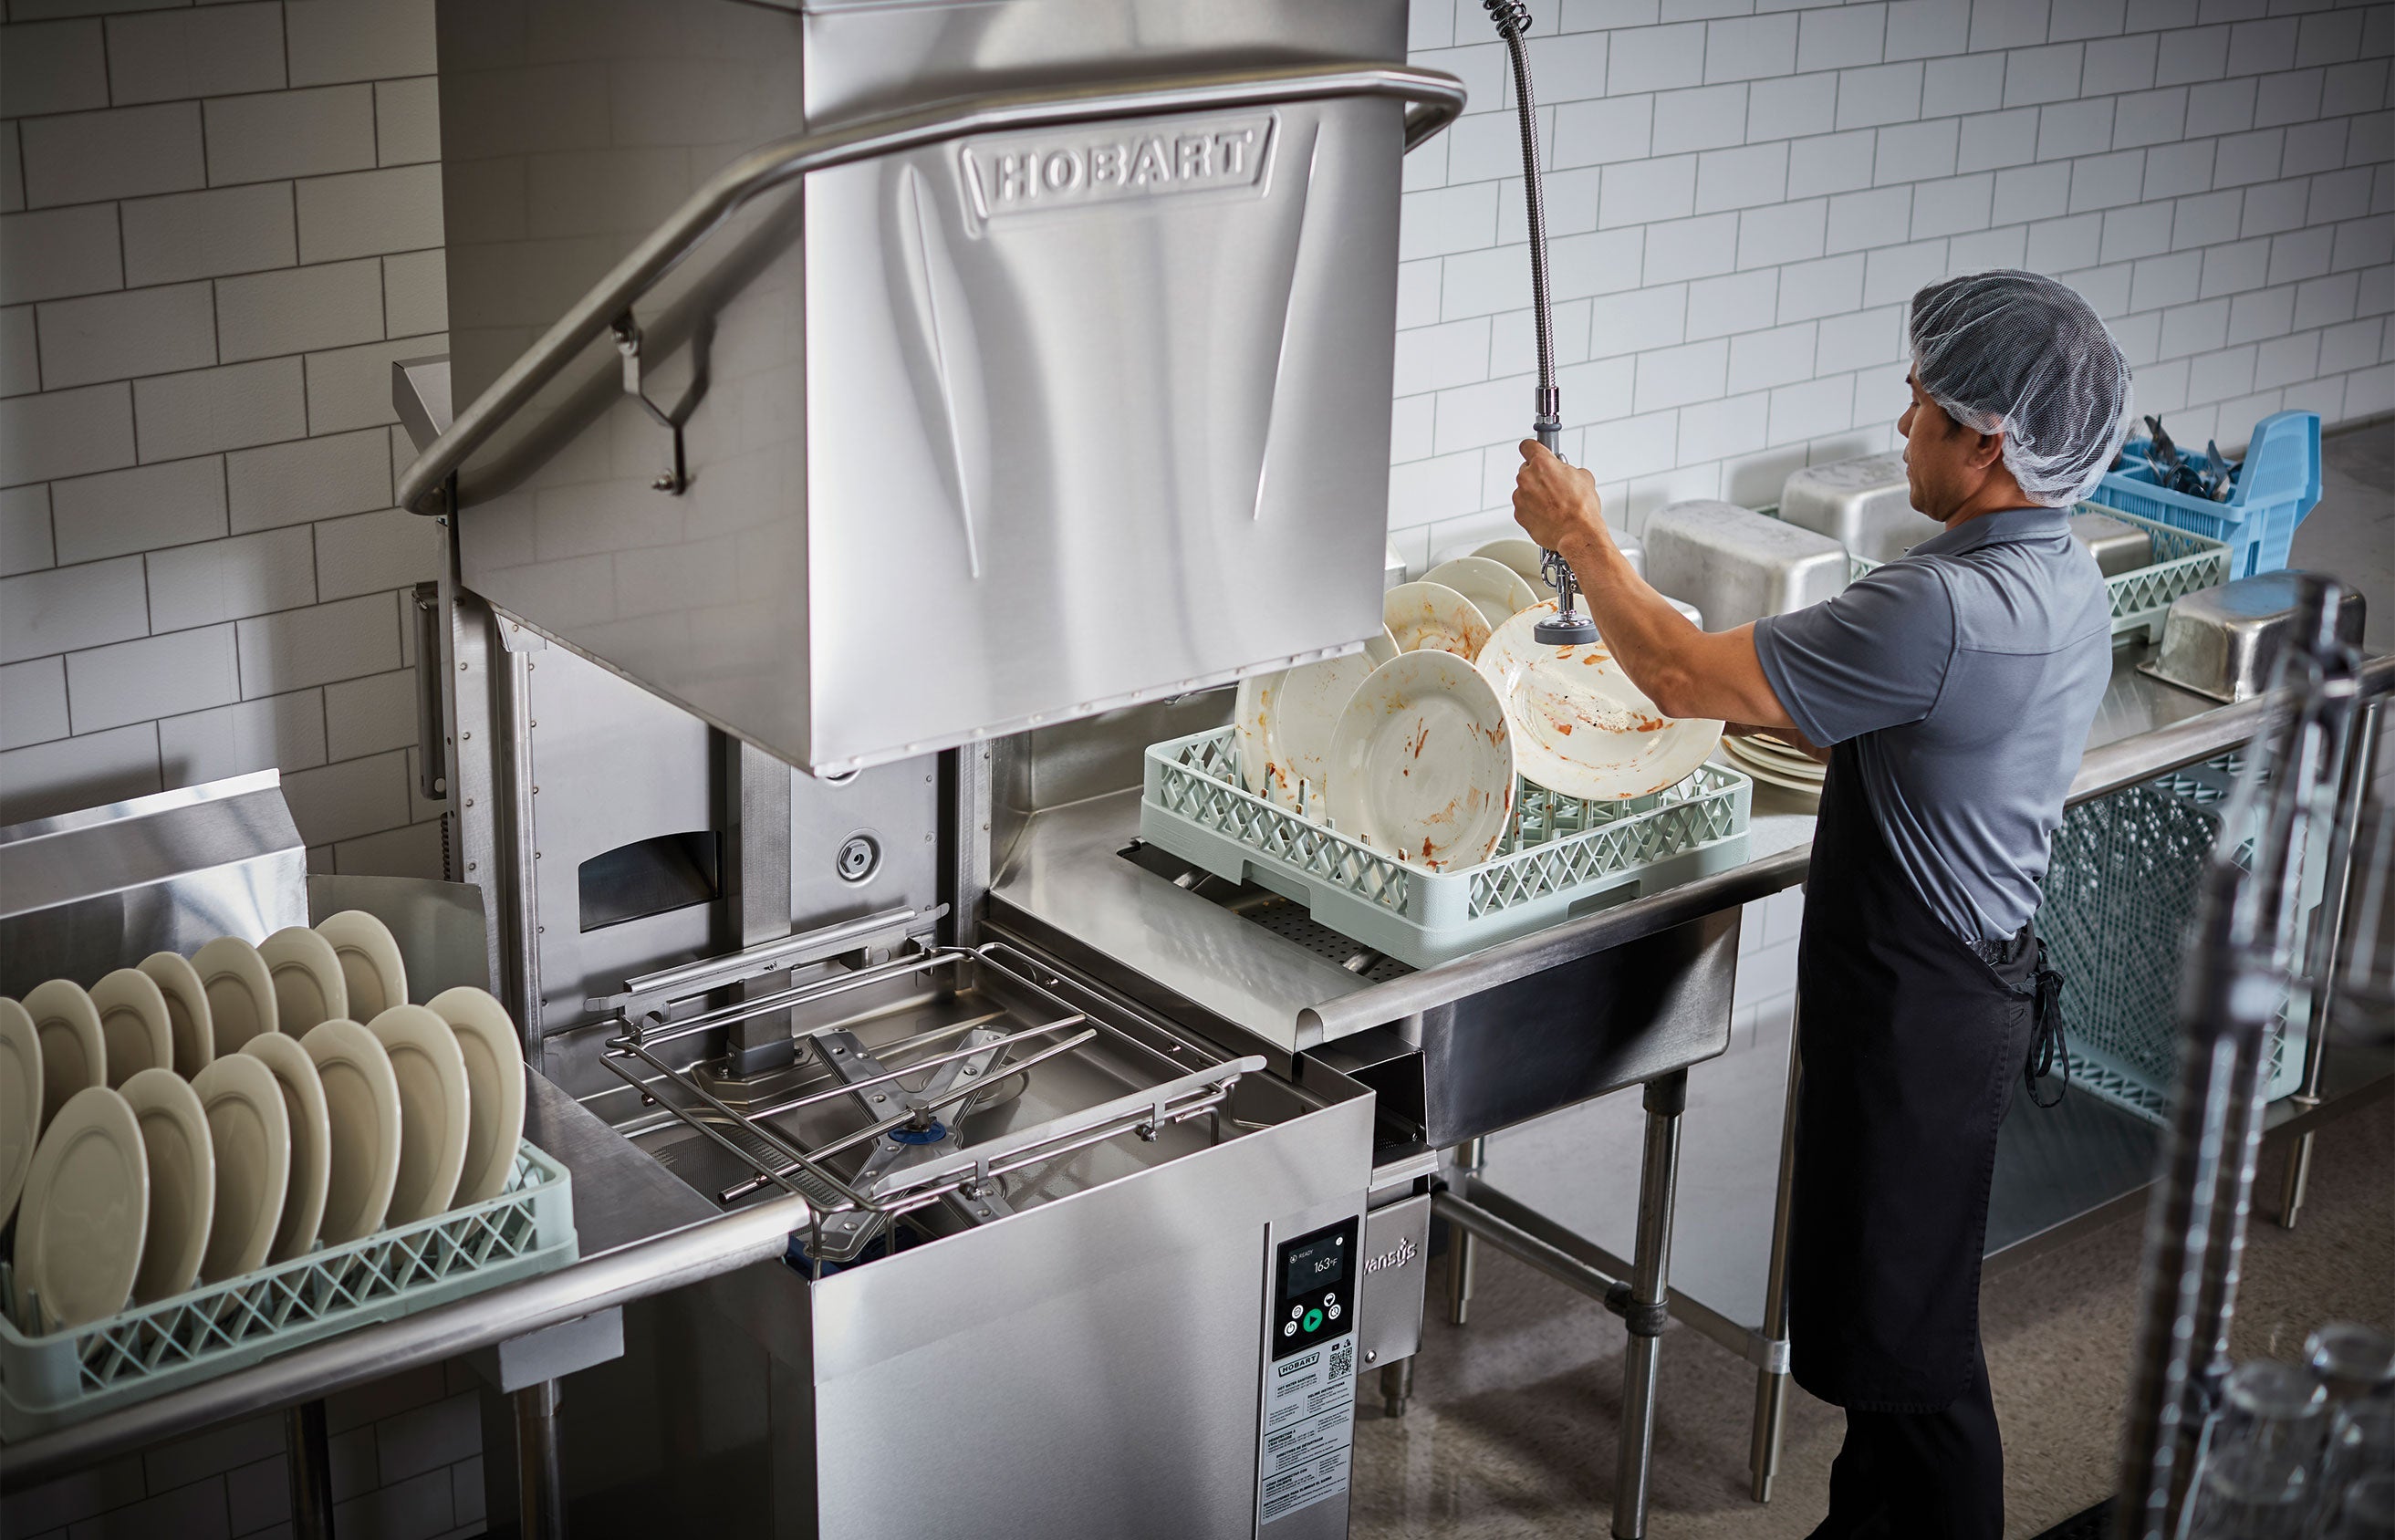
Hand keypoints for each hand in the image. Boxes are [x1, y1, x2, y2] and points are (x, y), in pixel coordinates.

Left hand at [1511, 440, 1610, 558]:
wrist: (1577, 534)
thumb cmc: (1582, 508)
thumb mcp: (1584, 478)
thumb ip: (1569, 470)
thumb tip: (1568, 473)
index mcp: (1542, 463)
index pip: (1527, 446)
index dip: (1532, 449)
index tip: (1533, 452)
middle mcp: (1527, 478)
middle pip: (1526, 470)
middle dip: (1537, 476)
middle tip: (1552, 486)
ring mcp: (1520, 497)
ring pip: (1524, 490)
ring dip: (1534, 494)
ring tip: (1553, 505)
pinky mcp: (1519, 514)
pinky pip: (1523, 507)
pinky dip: (1532, 510)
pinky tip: (1548, 515)